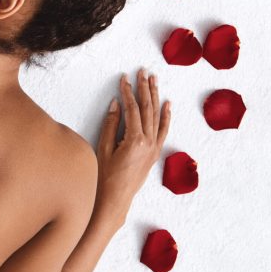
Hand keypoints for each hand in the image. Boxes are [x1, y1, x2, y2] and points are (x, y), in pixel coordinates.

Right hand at [95, 68, 170, 226]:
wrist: (114, 200)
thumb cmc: (104, 177)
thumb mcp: (103, 148)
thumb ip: (111, 125)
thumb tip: (117, 104)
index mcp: (135, 140)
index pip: (132, 109)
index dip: (127, 91)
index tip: (124, 78)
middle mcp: (148, 142)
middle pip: (147, 108)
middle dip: (144, 88)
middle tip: (143, 71)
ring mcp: (154, 148)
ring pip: (157, 116)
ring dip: (155, 97)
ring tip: (154, 80)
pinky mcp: (154, 153)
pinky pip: (163, 130)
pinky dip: (166, 116)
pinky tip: (167, 104)